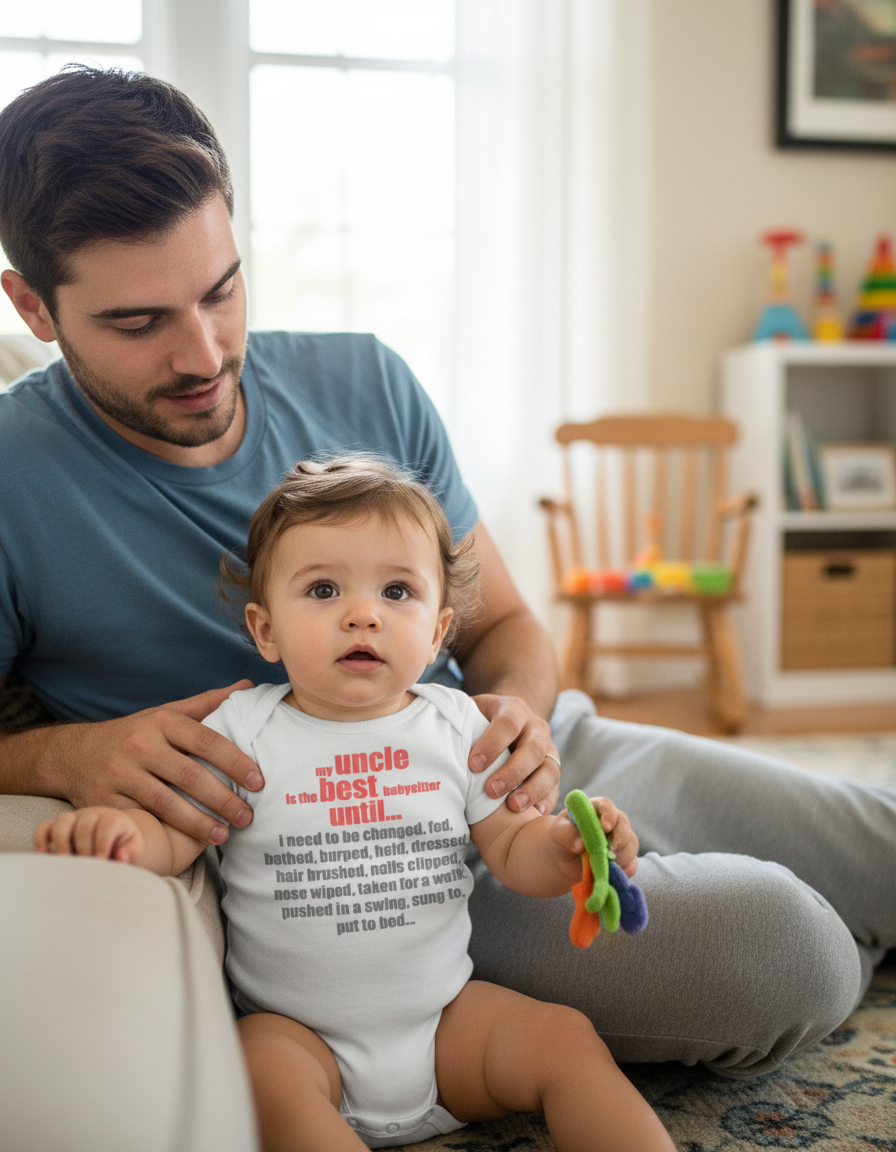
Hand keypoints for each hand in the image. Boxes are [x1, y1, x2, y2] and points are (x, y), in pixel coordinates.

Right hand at [34, 806, 145, 863]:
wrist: (112, 838)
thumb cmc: (123, 846)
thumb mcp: (134, 847)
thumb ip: (131, 852)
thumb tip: (122, 857)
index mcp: (113, 818)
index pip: (107, 825)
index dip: (103, 842)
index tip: (101, 860)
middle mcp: (92, 815)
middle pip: (85, 825)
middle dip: (84, 847)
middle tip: (84, 867)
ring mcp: (73, 819)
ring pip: (62, 822)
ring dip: (61, 842)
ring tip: (64, 862)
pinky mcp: (56, 826)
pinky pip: (44, 827)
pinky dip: (41, 840)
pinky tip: (44, 856)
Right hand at [51, 681, 261, 844]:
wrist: (73, 754)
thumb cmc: (134, 734)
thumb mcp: (165, 714)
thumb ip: (206, 703)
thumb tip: (247, 686)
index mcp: (162, 721)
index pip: (206, 740)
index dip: (235, 761)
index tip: (258, 781)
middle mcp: (141, 745)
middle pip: (190, 776)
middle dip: (223, 799)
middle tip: (247, 817)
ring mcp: (121, 774)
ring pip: (167, 803)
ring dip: (199, 823)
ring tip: (224, 835)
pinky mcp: (107, 801)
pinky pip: (143, 819)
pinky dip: (168, 832)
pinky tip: (189, 843)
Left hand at [468, 694, 560, 813]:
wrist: (510, 723)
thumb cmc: (480, 723)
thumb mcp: (471, 713)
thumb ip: (459, 720)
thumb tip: (433, 736)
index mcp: (515, 709)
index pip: (508, 723)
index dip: (492, 743)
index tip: (473, 765)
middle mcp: (537, 728)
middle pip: (533, 749)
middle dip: (512, 771)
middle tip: (490, 791)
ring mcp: (549, 750)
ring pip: (550, 769)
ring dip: (532, 789)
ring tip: (513, 807)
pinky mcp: (553, 772)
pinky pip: (555, 788)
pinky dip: (546, 802)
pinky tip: (534, 815)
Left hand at [556, 796, 638, 878]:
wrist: (563, 859)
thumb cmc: (561, 838)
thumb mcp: (558, 832)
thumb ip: (567, 834)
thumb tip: (580, 845)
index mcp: (594, 809)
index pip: (606, 805)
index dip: (609, 815)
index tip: (606, 827)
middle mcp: (611, 822)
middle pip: (624, 824)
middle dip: (619, 838)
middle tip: (608, 851)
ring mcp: (620, 840)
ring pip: (631, 845)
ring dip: (620, 856)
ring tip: (602, 865)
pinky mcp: (624, 859)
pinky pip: (632, 864)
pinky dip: (623, 871)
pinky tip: (609, 875)